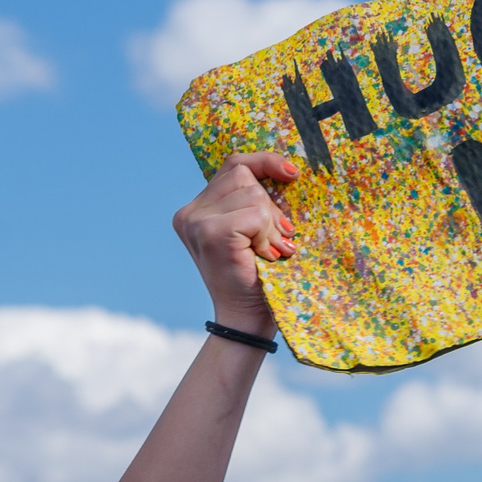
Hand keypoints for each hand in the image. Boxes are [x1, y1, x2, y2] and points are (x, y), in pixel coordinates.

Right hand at [172, 151, 298, 335]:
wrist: (247, 319)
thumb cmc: (258, 275)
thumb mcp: (254, 231)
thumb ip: (254, 201)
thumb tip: (287, 168)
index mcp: (196, 210)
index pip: (233, 164)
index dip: (264, 162)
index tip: (292, 173)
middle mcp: (189, 213)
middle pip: (242, 174)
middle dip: (269, 204)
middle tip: (276, 237)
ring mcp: (196, 222)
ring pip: (252, 193)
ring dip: (270, 223)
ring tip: (268, 250)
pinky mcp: (211, 233)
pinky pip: (255, 214)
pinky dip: (268, 234)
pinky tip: (263, 255)